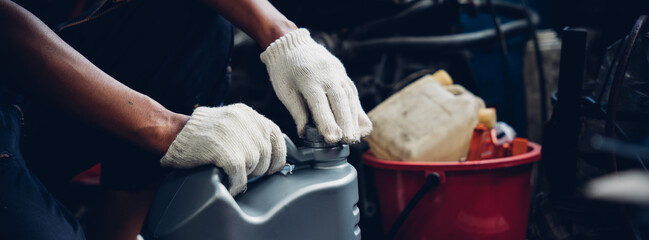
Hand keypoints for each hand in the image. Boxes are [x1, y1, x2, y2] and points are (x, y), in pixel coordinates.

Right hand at [160, 104, 285, 195]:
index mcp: (247, 113)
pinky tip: (229, 185)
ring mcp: (235, 135)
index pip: (275, 135)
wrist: (172, 134)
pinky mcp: (225, 151)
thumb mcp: (230, 122)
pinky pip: (240, 176)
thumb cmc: (200, 134)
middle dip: (257, 168)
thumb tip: (271, 153)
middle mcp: (244, 120)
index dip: (277, 155)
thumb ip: (250, 131)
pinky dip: (236, 184)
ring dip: (245, 176)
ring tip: (232, 175)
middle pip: (266, 153)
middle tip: (242, 172)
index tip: (271, 167)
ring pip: (255, 165)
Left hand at [260, 29, 371, 143]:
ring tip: (355, 137)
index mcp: (307, 78)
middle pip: (340, 100)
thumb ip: (297, 111)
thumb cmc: (284, 69)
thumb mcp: (284, 90)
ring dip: (354, 118)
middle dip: (346, 123)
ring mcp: (337, 72)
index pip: (319, 103)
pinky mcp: (343, 73)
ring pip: (349, 96)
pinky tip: (359, 124)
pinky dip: (357, 109)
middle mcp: (326, 74)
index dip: (327, 122)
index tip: (333, 139)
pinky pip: (352, 92)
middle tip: (349, 142)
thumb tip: (304, 134)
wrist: (291, 43)